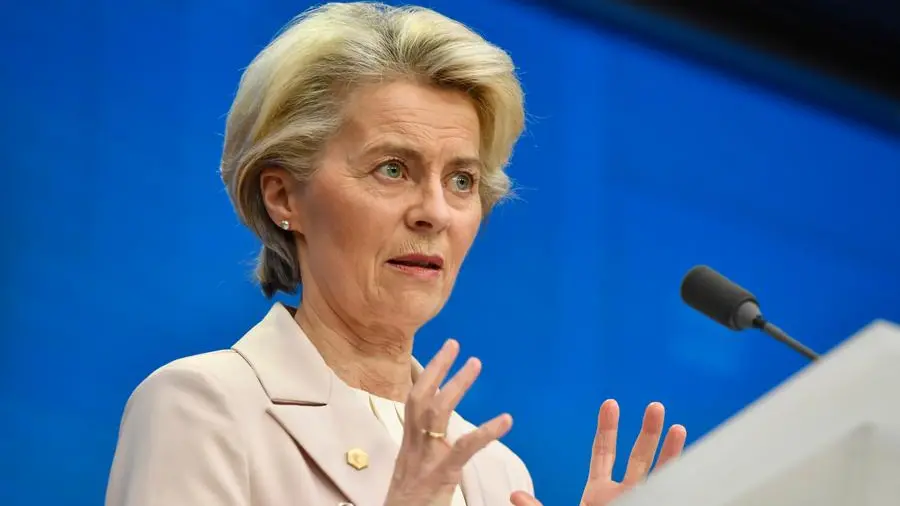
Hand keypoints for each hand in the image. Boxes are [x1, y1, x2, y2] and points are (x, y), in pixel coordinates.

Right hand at [384, 339, 512, 505]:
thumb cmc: (407, 503)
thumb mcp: (412, 471)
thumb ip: (423, 452)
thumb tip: (437, 438)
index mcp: (408, 444)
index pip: (414, 401)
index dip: (426, 375)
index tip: (442, 353)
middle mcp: (413, 445)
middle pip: (421, 397)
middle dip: (437, 368)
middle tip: (455, 344)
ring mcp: (426, 458)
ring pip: (438, 412)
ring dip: (456, 385)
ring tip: (475, 363)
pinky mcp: (441, 474)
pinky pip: (465, 448)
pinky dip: (486, 431)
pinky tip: (506, 419)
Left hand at [510, 399, 685, 505]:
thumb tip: (513, 497)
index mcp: (599, 493)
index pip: (604, 453)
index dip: (607, 429)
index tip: (610, 403)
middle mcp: (624, 495)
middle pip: (638, 457)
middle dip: (648, 432)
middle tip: (655, 405)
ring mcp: (642, 503)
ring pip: (660, 474)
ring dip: (670, 451)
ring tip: (677, 426)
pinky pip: (672, 491)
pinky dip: (682, 477)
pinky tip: (695, 463)